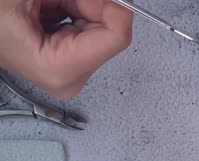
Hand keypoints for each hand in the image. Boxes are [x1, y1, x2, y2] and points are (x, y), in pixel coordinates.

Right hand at [0, 0, 132, 97]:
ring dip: (77, 2)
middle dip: (88, 2)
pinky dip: (72, 5)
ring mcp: (69, 68)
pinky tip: (45, 5)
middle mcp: (68, 76)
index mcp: (58, 68)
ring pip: (97, 21)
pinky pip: (85, 22)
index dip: (113, 4)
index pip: (116, 36)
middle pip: (107, 27)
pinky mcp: (68, 57)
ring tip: (42, 3)